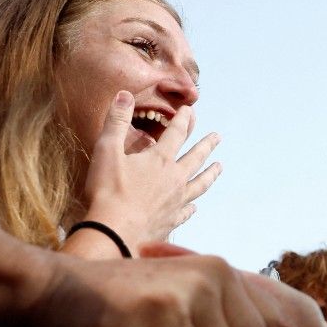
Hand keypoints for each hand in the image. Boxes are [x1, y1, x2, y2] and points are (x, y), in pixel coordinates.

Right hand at [80, 92, 219, 252]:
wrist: (114, 231)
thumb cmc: (108, 191)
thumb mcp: (106, 150)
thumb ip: (115, 121)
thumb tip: (124, 95)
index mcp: (160, 159)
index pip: (176, 133)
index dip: (183, 120)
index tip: (190, 110)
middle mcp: (175, 178)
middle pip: (196, 157)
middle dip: (207, 144)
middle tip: (218, 137)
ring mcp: (177, 201)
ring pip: (200, 183)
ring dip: (211, 173)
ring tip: (219, 167)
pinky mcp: (172, 220)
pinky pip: (187, 211)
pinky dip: (192, 206)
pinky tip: (195, 207)